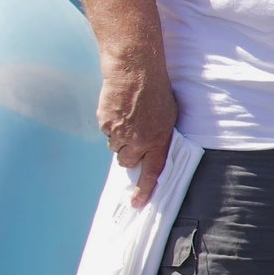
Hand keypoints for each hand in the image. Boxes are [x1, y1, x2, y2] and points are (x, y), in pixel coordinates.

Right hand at [96, 57, 176, 208]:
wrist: (136, 71)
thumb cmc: (156, 91)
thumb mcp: (168, 117)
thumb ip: (159, 137)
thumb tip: (152, 151)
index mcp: (158, 140)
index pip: (153, 171)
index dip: (145, 189)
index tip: (137, 203)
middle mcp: (139, 141)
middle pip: (128, 161)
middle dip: (129, 154)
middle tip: (134, 136)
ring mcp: (120, 133)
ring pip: (115, 147)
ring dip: (120, 138)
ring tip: (128, 117)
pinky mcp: (105, 123)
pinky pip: (106, 132)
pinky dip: (111, 125)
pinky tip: (119, 110)